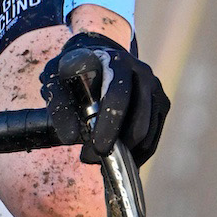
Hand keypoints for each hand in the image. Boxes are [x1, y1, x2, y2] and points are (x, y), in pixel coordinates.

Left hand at [40, 31, 170, 165]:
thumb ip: (58, 104)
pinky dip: (135, 156)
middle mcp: (143, 74)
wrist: (97, 55)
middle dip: (116, 147)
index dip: (109, 126)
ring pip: (147, 135)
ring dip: (125, 155)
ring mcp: (156, 90)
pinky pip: (152, 140)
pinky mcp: (161, 105)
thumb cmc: (73, 69)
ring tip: (98, 160)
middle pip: (139, 122)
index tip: (97, 147)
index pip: (119, 97)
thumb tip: (70, 138)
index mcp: (118, 62)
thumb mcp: (56, 77)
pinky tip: (115, 161)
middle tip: (90, 158)